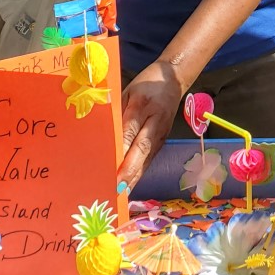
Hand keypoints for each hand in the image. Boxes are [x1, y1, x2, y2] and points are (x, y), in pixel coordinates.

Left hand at [117, 59, 184, 189]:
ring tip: (119, 196)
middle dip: (128, 171)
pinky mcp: (162, 140)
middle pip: (141, 149)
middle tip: (114, 190)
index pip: (129, 131)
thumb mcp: (127, 92)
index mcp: (143, 106)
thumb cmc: (146, 84)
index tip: (108, 168)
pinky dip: (139, 174)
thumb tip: (100, 136)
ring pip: (147, 158)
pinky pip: (149, 159)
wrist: (174, 79)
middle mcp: (155, 122)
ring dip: (134, 178)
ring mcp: (161, 133)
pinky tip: (128, 186)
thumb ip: (116, 112)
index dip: (120, 152)